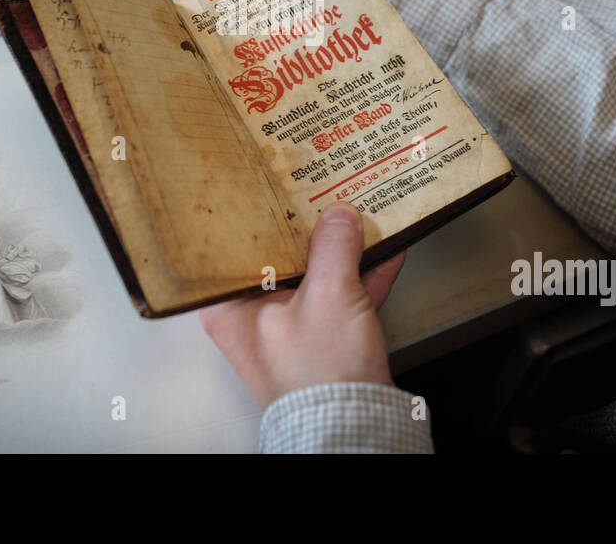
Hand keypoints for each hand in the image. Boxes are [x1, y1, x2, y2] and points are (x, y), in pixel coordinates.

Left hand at [199, 202, 405, 406]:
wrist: (354, 430)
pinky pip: (338, 298)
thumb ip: (334, 247)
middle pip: (279, 258)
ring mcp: (288, 330)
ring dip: (341, 250)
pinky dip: (360, 277)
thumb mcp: (329, 296)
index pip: (237, 247)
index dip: (259, 215)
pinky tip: (384, 251)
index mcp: (231, 307)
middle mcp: (252, 318)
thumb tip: (338, 215)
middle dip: (308, 229)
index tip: (275, 185)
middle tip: (319, 191)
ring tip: (358, 215)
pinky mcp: (321, 341)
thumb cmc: (320, 378)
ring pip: (313, 276)